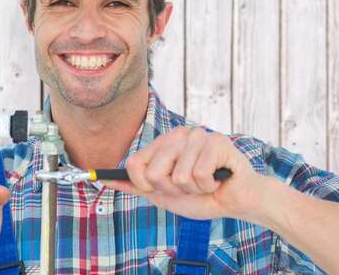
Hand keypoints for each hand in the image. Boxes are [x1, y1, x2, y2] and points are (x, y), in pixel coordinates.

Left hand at [102, 127, 266, 220]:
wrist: (236, 202)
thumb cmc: (201, 196)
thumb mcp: (162, 194)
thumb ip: (135, 185)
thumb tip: (102, 178)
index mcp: (163, 143)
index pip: (134, 163)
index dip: (145, 185)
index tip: (163, 188)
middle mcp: (178, 135)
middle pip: (154, 172)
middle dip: (172, 190)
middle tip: (190, 187)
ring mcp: (198, 136)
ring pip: (178, 176)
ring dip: (193, 190)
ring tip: (206, 184)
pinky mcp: (217, 142)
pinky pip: (198, 175)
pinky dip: (208, 187)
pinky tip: (217, 180)